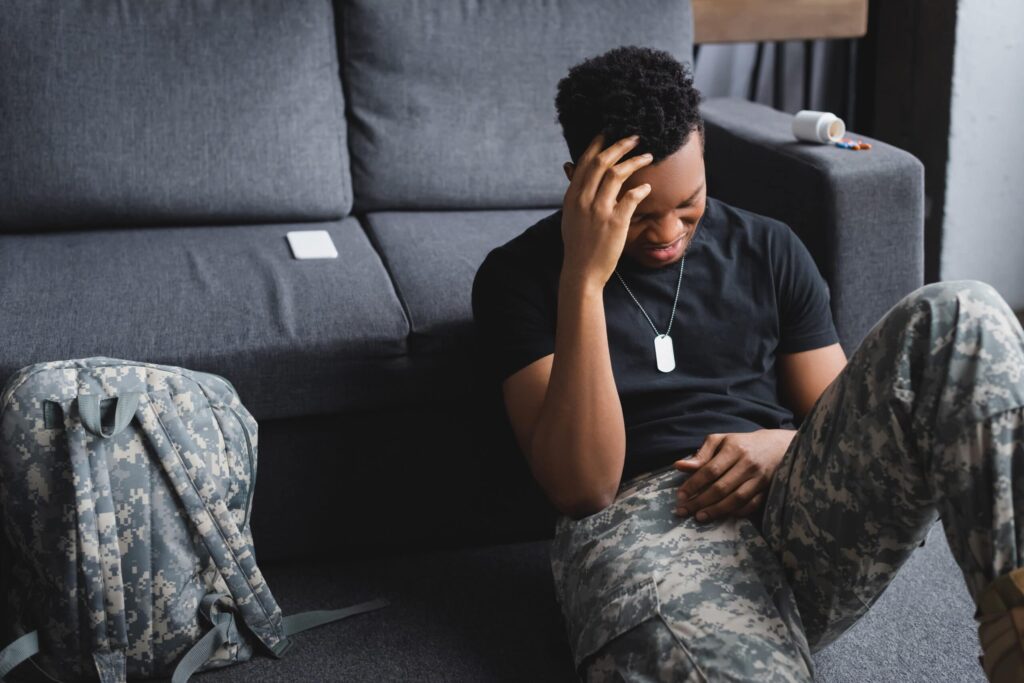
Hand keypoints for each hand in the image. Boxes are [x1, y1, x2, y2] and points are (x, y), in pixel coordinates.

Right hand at [560, 132, 653, 287]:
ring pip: (617, 174)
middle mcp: (584, 199)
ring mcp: (599, 210)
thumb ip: (573, 189)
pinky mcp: (615, 222)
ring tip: (648, 156)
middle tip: (636, 137)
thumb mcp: (569, 213)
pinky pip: (631, 196)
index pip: (586, 161)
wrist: (582, 270)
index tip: (610, 132)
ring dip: (635, 161)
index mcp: (573, 196)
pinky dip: (640, 188)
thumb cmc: (577, 242)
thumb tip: (569, 165)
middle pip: (603, 161)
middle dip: (621, 145)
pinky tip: (646, 186)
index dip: (599, 143)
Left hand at [672, 429, 797, 521]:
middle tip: (684, 511)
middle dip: (700, 501)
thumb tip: (678, 466)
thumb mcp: (720, 441)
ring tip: (700, 517)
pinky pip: (752, 505)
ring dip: (717, 510)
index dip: (694, 484)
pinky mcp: (767, 489)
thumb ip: (701, 454)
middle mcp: (747, 464)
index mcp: (733, 449)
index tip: (680, 496)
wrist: (777, 446)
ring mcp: (759, 478)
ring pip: (736, 499)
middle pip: (721, 487)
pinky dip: (737, 512)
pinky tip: (723, 516)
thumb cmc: (741, 444)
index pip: (710, 470)